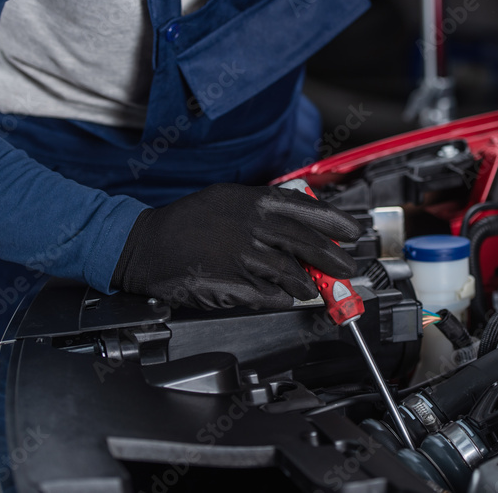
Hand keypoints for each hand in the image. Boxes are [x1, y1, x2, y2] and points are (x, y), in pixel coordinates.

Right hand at [111, 183, 362, 309]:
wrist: (144, 244)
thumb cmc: (186, 222)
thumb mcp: (228, 200)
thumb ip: (264, 209)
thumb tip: (300, 225)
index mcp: (253, 201)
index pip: (307, 209)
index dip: (336, 222)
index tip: (354, 232)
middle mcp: (252, 225)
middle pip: (308, 244)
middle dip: (334, 259)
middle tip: (347, 268)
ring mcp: (243, 256)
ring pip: (292, 273)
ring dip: (306, 284)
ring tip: (311, 288)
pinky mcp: (232, 283)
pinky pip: (269, 295)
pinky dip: (281, 298)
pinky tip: (283, 297)